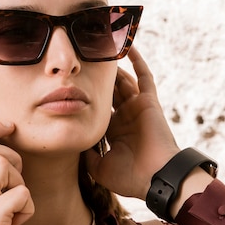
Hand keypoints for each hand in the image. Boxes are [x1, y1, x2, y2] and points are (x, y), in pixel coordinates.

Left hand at [85, 46, 179, 198]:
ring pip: (123, 82)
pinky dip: (137, 61)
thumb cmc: (130, 178)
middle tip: (82, 60)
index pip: (97, 110)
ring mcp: (137, 108)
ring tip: (99, 49)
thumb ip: (87, 155)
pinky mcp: (149, 102)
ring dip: (113, 68)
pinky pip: (144, 76)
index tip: (70, 88)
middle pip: (108, 92)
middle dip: (97, 79)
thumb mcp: (99, 169)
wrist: (155, 178)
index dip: (85, 99)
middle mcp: (125, 118)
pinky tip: (127, 46)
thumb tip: (76, 142)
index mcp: (113, 132)